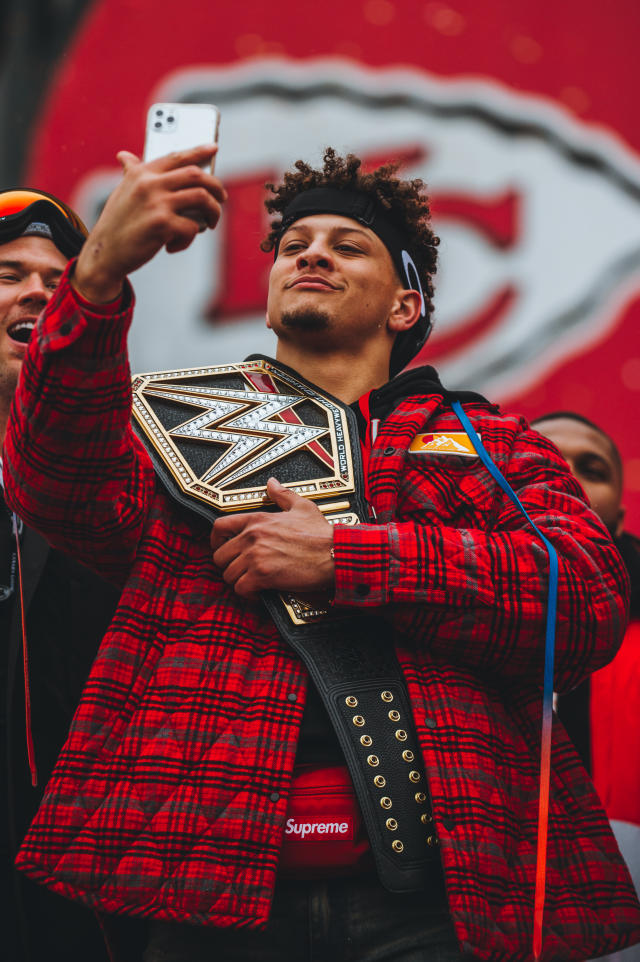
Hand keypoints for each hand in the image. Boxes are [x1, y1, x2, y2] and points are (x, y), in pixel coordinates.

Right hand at [72, 145, 226, 302]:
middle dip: (216, 187)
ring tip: (211, 223)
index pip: (176, 156)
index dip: (198, 151)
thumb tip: (125, 156)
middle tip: (222, 198)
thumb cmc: (116, 224)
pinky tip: (174, 245)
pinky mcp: (163, 225)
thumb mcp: (122, 192)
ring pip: (202, 198)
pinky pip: (192, 228)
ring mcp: (157, 203)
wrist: (105, 253)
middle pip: (196, 175)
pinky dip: (189, 239)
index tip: (213, 148)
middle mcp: (150, 183)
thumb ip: (131, 173)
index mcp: (142, 173)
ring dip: (214, 212)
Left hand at [210, 477, 334, 599]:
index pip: (219, 526)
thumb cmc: (322, 533)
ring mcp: (256, 556)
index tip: (221, 549)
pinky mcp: (263, 575)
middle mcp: (252, 537)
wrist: (336, 553)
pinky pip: (241, 589)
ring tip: (251, 583)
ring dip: (238, 582)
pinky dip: (247, 594)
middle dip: (228, 566)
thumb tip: (272, 483)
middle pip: (219, 556)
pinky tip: (258, 593)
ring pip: (228, 575)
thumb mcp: (303, 506)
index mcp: (258, 520)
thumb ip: (283, 494)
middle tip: (240, 571)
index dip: (215, 541)